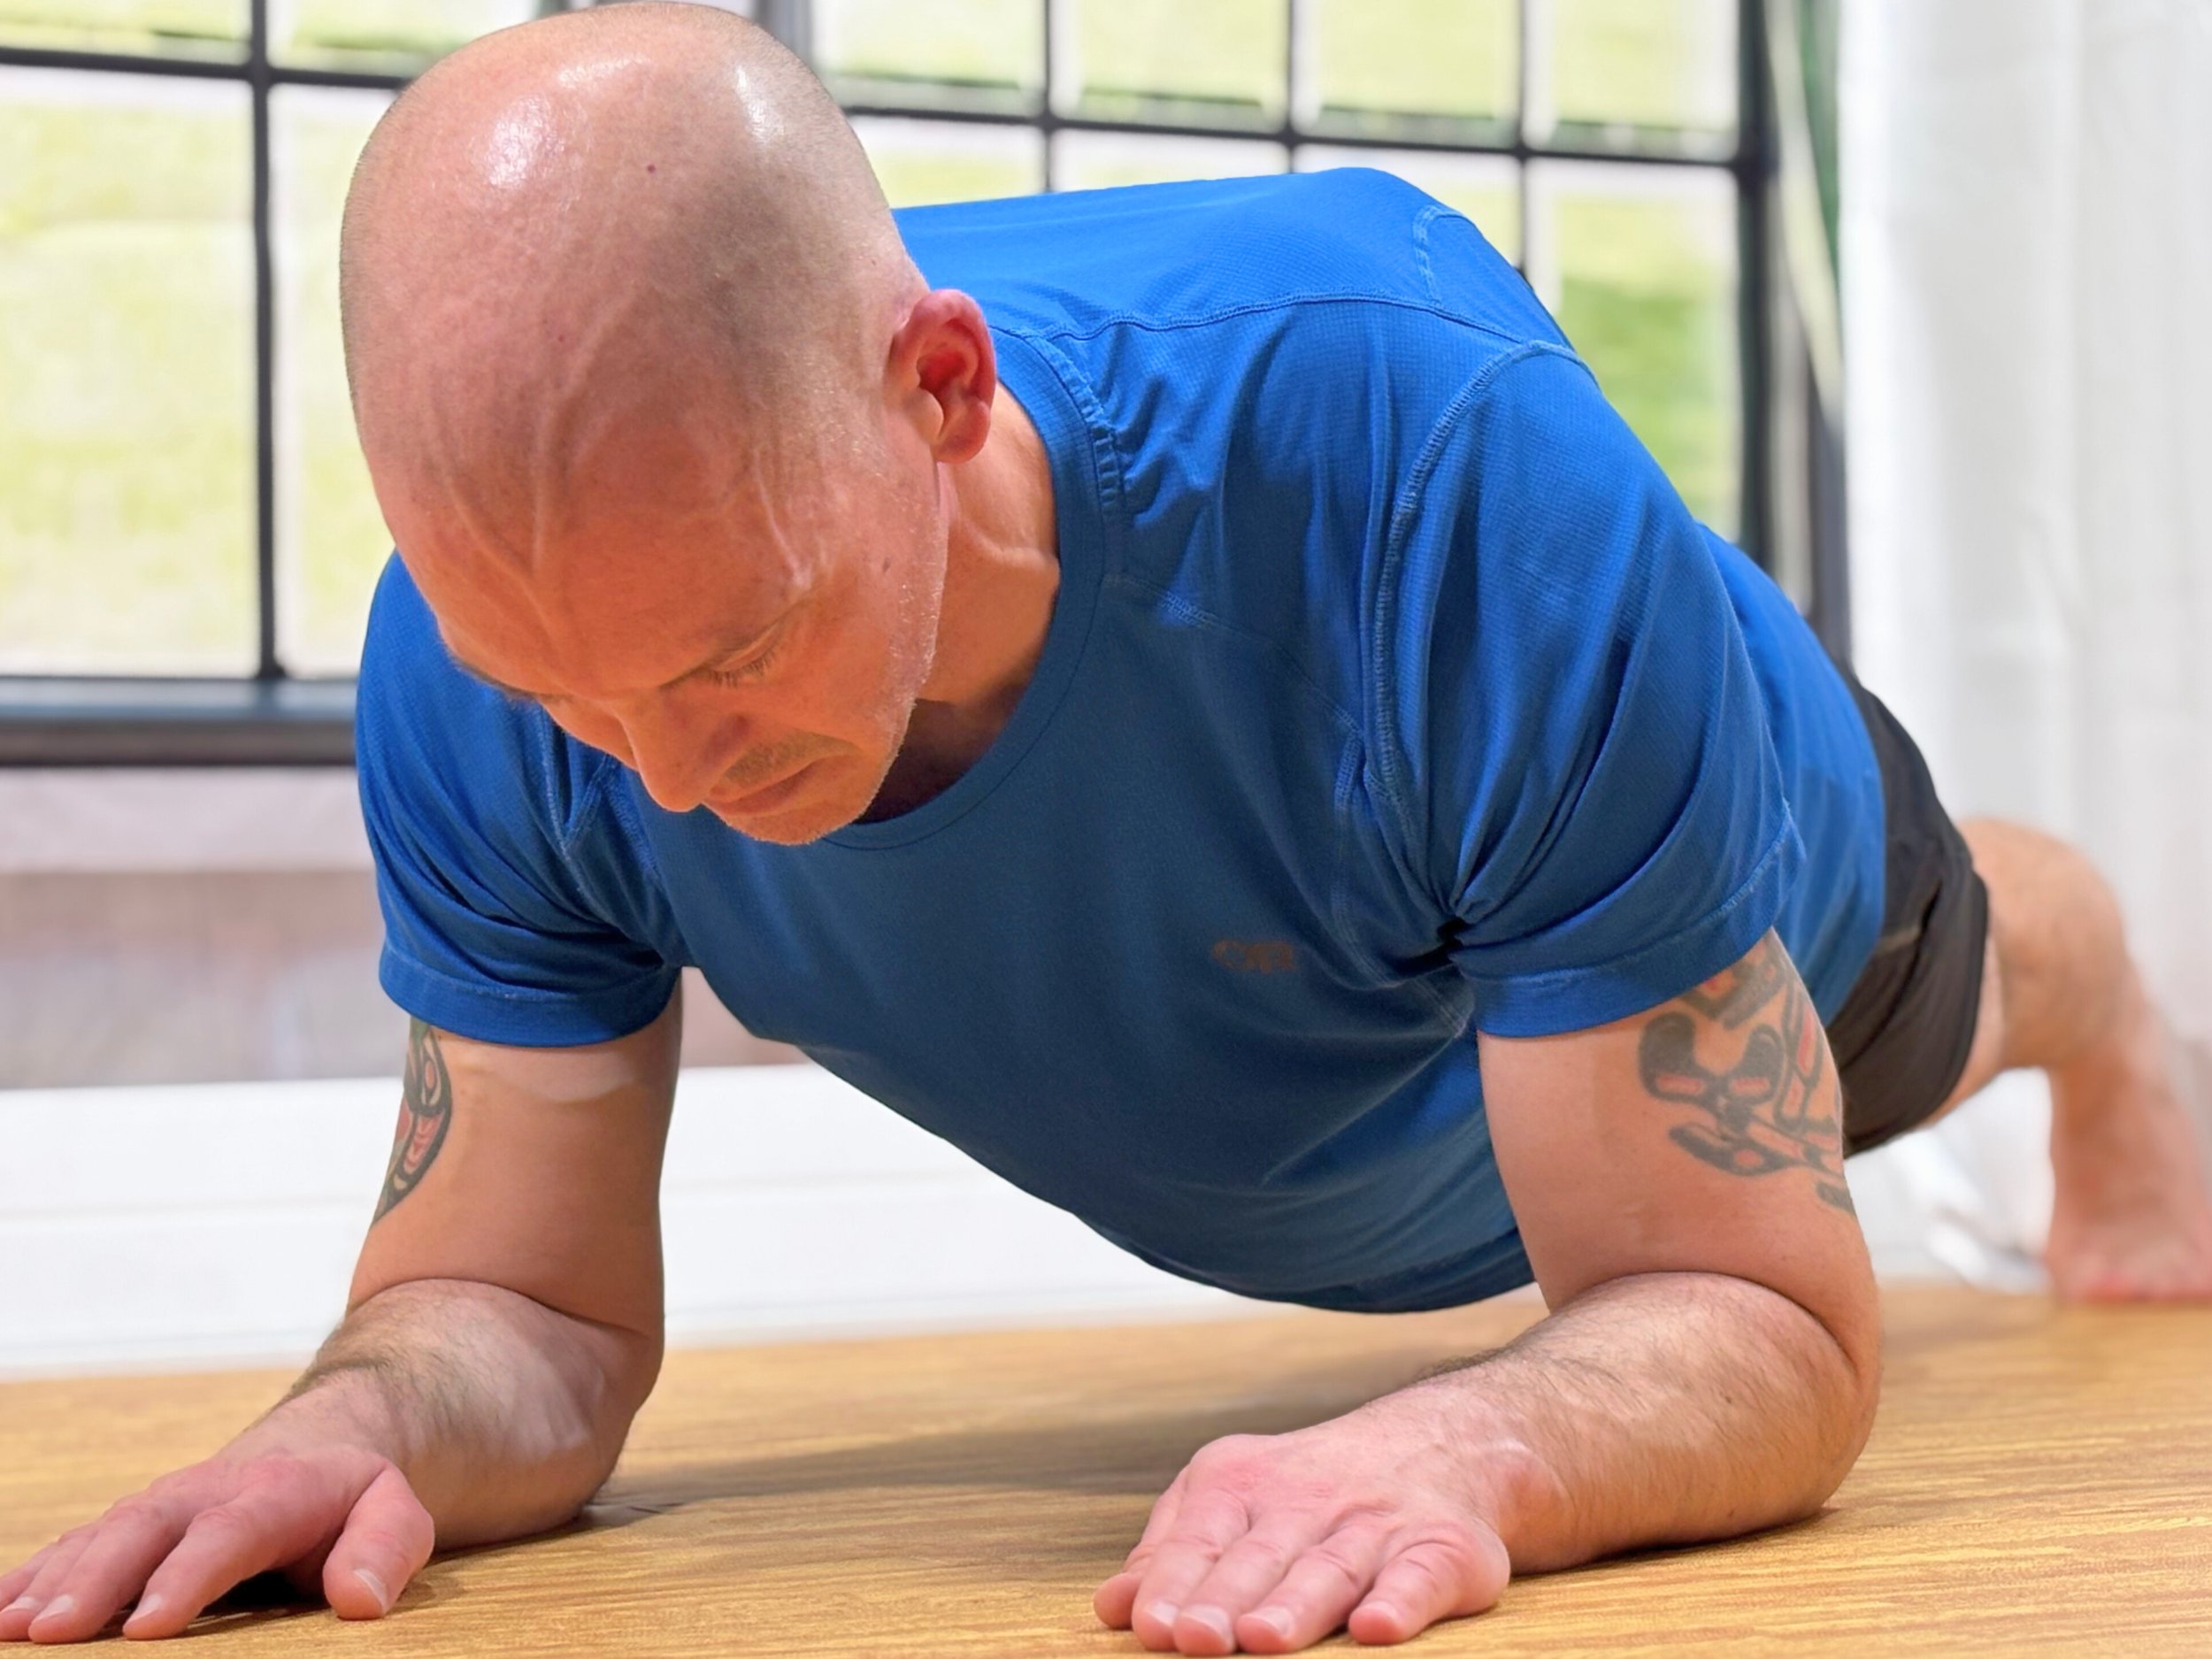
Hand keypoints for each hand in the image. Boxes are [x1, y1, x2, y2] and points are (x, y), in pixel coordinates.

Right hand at [0, 1415, 432, 1644]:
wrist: (313, 1453)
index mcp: (275, 1491)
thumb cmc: (351, 1503)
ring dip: (51, 1582)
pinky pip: (70, 1550)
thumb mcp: (392, 1514)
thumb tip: (359, 1599)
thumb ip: (384, 1549)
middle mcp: (204, 1494)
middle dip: (96, 1580)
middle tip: (53, 1633)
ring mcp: (158, 1510)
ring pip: (98, 1539)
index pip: (229, 1531)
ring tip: (13, 1629)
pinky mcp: (127, 1531)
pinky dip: (29, 1577)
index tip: (148, 1626)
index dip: (186, 1576)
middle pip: (145, 1529)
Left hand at [1093, 1394, 1512, 1652]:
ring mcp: (1377, 1525)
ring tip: (1262, 1638)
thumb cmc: (1310, 1492)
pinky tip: (1376, 1626)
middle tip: (1194, 1640)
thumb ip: (1171, 1552)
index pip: (1201, 1537)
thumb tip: (1111, 1607)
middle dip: (1225, 1600)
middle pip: (1260, 1558)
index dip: (1174, 1581)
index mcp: (1244, 1483)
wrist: (1438, 1445)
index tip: (1150, 1626)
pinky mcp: (1442, 1551)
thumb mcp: (1231, 1498)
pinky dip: (1400, 1601)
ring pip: (1330, 1568)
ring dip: (1297, 1605)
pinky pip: (1419, 1576)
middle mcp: (1310, 1500)